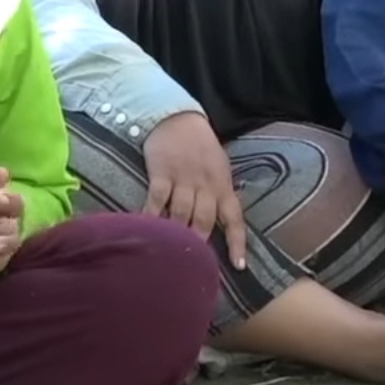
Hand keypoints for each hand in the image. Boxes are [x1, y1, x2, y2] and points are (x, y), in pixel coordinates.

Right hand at [143, 111, 245, 269]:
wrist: (177, 118)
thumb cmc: (201, 146)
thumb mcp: (219, 168)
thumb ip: (219, 193)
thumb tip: (219, 223)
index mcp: (223, 185)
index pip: (234, 219)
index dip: (237, 243)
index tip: (238, 266)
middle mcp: (205, 185)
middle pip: (204, 220)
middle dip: (199, 242)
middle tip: (192, 260)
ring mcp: (183, 179)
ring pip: (181, 213)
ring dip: (176, 232)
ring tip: (170, 251)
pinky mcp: (161, 173)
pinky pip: (157, 199)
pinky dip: (152, 215)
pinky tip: (146, 227)